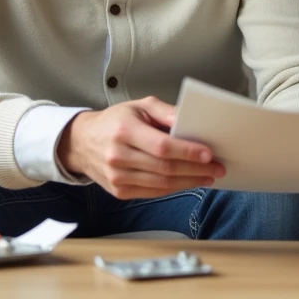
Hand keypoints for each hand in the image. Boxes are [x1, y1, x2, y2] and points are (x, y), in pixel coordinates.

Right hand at [58, 97, 224, 198]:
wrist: (82, 142)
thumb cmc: (114, 122)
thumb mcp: (139, 106)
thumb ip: (165, 112)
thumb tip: (189, 120)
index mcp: (124, 131)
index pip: (162, 146)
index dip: (187, 152)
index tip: (208, 154)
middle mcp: (118, 156)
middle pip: (165, 168)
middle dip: (195, 169)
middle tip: (216, 167)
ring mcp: (117, 176)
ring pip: (161, 184)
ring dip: (189, 182)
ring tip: (207, 176)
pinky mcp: (119, 191)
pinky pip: (152, 192)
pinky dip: (173, 188)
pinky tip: (187, 182)